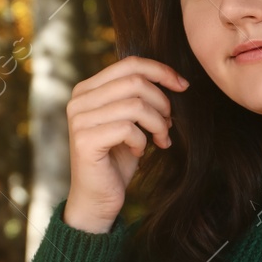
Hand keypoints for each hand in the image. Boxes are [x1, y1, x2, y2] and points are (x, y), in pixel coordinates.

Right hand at [62, 56, 188, 233]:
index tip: (183, 85)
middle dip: (161, 102)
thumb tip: (174, 79)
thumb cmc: (116, 158)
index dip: (161, 71)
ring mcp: (79, 120)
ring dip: (157, 123)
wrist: (97, 198)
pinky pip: (128, 129)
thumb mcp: (129, 121)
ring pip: (135, 105)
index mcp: (88, 89)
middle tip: (168, 123)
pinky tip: (139, 151)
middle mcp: (79, 100)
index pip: (129, 64)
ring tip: (161, 138)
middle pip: (135, 82)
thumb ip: (138, 97)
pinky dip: (142, 141)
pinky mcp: (85, 141)